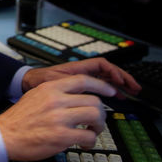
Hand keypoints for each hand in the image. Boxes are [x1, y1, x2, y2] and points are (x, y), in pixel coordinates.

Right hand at [0, 74, 115, 160]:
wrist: (5, 135)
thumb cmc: (19, 119)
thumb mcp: (35, 95)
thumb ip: (54, 93)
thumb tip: (76, 96)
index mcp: (50, 88)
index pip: (83, 80)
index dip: (101, 86)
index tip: (110, 91)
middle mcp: (56, 100)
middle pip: (94, 100)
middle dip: (100, 113)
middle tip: (95, 121)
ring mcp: (60, 118)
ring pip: (95, 116)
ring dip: (98, 126)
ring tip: (91, 132)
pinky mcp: (62, 136)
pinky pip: (88, 136)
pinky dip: (90, 141)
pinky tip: (82, 144)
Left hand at [21, 57, 140, 96]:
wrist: (27, 83)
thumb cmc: (37, 81)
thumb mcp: (54, 83)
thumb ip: (71, 85)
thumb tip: (87, 89)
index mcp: (76, 69)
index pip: (100, 65)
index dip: (112, 72)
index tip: (120, 81)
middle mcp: (80, 72)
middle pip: (107, 71)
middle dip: (122, 78)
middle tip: (134, 88)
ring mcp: (80, 78)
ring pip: (105, 78)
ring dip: (118, 84)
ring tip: (131, 92)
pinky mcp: (79, 86)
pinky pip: (99, 85)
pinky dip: (109, 90)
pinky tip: (115, 97)